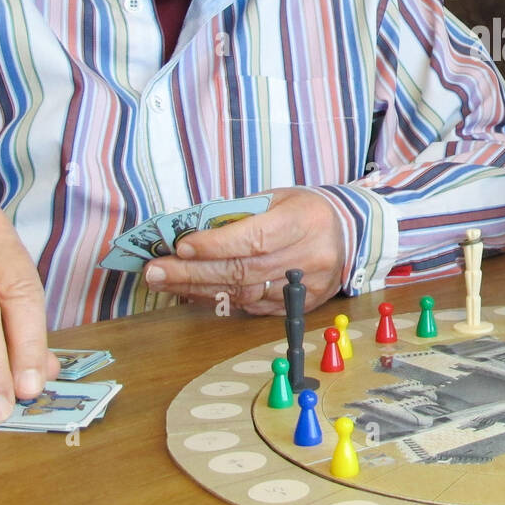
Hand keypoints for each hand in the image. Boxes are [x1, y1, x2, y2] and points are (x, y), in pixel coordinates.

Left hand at [143, 188, 345, 315]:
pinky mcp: (301, 306)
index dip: (216, 245)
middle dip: (193, 272)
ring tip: (165, 283)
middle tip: (155, 271)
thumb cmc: (305, 209)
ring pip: (244, 293)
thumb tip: (190, 229)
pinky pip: (253, 307)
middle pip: (243, 270)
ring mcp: (306, 286)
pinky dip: (220, 300)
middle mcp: (308, 257)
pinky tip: (193, 293)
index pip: (255, 238)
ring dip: (199, 289)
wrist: (349, 232)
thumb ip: (239, 214)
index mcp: (303, 221)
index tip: (181, 246)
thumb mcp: (277, 197)